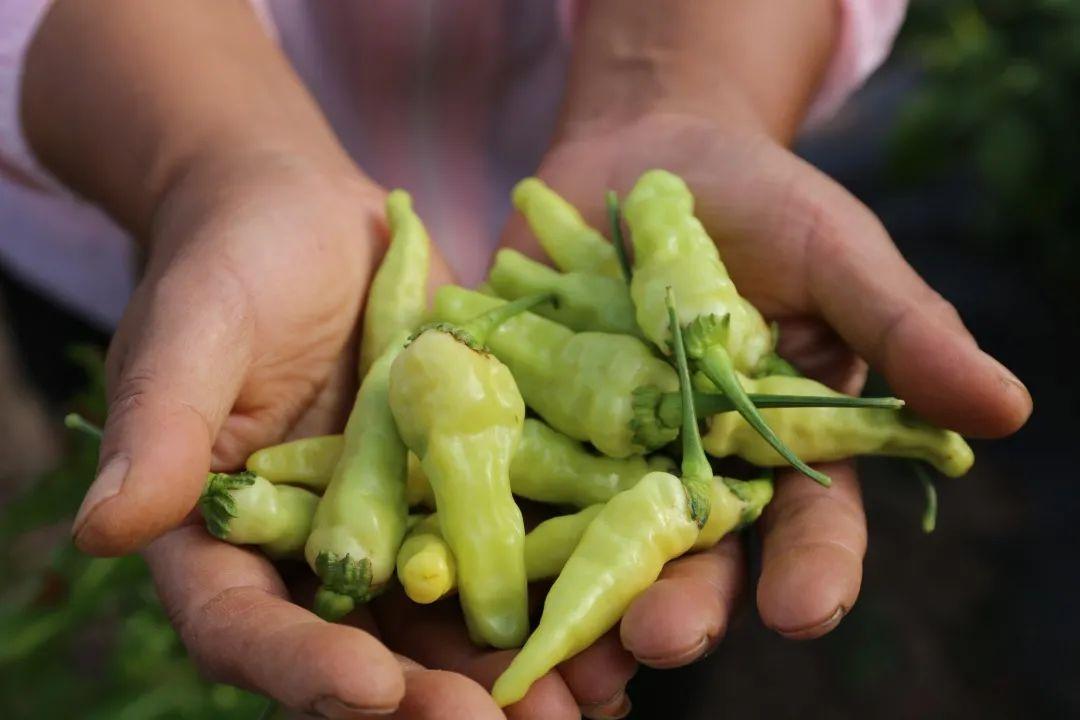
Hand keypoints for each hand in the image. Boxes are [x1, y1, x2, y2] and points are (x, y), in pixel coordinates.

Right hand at [74, 157, 634, 716]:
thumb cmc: (230, 260)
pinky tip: (611, 617)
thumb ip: (160, 428)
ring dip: (509, 669)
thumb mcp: (193, 331)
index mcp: (222, 538)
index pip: (247, 626)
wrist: (312, 217)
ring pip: (445, 619)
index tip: (372, 688)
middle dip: (430, 697)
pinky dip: (552, 587)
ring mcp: (393, 526)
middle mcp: (309, 552)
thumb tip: (103, 531)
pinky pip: (505, 549)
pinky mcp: (459, 487)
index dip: (303, 666)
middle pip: (361, 649)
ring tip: (582, 700)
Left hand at [500, 109, 1032, 663]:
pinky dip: (487, 521)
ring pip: (593, 544)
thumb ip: (904, 331)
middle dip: (679, 603)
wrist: (645, 157)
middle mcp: (694, 471)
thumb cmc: (764, 205)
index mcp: (784, 451)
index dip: (813, 570)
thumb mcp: (838, 254)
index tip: (806, 608)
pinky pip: (506, 479)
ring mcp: (606, 454)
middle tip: (656, 642)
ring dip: (575, 598)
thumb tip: (1006, 410)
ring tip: (557, 656)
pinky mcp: (528, 424)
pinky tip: (462, 562)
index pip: (811, 526)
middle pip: (692, 556)